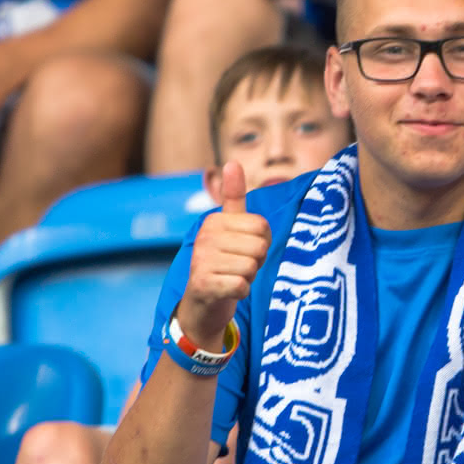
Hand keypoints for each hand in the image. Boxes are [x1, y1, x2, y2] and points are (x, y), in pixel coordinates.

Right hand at [178, 161, 271, 347]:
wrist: (202, 302)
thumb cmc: (223, 260)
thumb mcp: (229, 227)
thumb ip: (234, 197)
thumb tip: (232, 161)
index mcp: (214, 220)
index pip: (262, 227)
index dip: (262, 242)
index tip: (245, 249)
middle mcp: (205, 237)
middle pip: (259, 247)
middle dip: (256, 261)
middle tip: (238, 266)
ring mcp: (202, 261)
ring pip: (252, 267)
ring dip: (248, 277)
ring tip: (231, 277)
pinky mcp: (204, 284)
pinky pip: (243, 286)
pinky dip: (241, 292)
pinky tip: (227, 290)